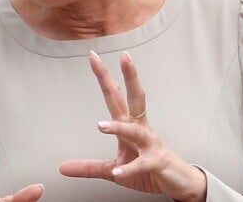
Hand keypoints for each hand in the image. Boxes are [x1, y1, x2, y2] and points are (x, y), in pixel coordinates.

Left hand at [58, 51, 206, 201]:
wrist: (180, 185)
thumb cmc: (148, 169)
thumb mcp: (113, 168)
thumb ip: (88, 167)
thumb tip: (62, 167)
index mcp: (129, 124)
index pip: (115, 95)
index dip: (105, 76)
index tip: (93, 57)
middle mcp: (140, 128)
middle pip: (135, 97)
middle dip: (129, 77)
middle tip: (124, 57)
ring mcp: (150, 144)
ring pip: (135, 131)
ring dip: (118, 128)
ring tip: (100, 126)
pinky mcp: (156, 163)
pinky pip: (142, 165)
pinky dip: (130, 169)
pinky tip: (118, 172)